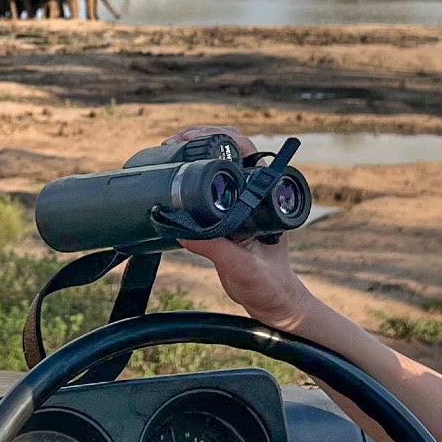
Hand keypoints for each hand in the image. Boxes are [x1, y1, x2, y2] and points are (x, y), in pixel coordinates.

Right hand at [160, 126, 315, 331]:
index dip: (221, 138)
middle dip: (202, 138)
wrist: (273, 303)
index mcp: (267, 199)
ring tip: (168, 149)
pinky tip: (173, 173)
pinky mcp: (227, 216)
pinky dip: (191, 174)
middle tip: (174, 141)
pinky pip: (209, 187)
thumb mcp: (242, 268)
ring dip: (195, 152)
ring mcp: (242, 204)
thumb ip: (215, 249)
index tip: (194, 139)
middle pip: (231, 151)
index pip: (248, 153)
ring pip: (220, 165)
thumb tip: (183, 231)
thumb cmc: (270, 286)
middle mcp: (256, 195)